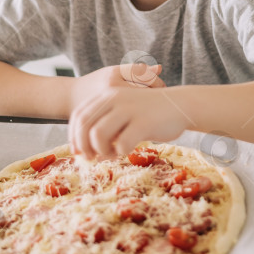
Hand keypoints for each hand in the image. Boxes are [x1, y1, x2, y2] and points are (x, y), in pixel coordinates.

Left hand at [68, 67, 189, 159]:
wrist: (180, 105)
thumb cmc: (148, 113)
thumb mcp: (123, 109)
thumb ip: (104, 122)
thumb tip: (81, 150)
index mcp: (107, 95)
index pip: (78, 115)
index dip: (73, 136)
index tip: (78, 152)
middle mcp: (115, 99)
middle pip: (84, 126)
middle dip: (84, 147)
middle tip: (92, 158)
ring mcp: (129, 110)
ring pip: (98, 135)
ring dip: (101, 151)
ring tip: (112, 153)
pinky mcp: (143, 123)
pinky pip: (121, 144)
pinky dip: (120, 153)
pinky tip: (128, 150)